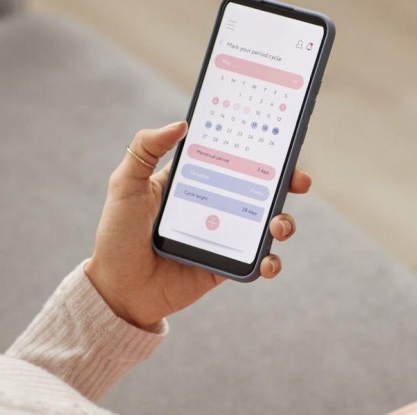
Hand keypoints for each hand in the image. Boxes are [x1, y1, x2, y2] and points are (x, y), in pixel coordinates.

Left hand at [85, 121, 312, 328]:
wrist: (117, 290)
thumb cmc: (117, 236)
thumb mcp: (125, 185)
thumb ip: (145, 149)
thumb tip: (181, 123)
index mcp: (193, 181)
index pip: (232, 157)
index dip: (256, 147)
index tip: (278, 137)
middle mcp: (213, 205)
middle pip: (259, 188)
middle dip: (286, 181)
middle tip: (299, 179)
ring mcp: (223, 237)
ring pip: (265, 223)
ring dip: (283, 221)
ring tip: (278, 225)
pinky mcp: (226, 267)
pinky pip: (257, 262)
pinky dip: (270, 262)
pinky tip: (267, 261)